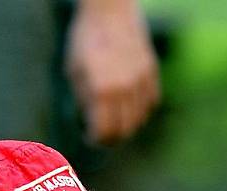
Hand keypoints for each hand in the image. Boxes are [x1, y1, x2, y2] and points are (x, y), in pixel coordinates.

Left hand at [65, 0, 160, 144]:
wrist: (109, 10)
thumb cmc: (85, 40)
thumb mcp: (75, 72)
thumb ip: (84, 100)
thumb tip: (91, 123)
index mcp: (100, 90)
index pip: (104, 132)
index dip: (96, 140)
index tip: (91, 138)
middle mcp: (123, 89)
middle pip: (123, 130)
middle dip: (111, 138)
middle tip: (103, 136)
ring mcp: (140, 80)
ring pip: (139, 118)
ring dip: (127, 125)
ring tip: (116, 122)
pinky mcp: (151, 71)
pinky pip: (151, 102)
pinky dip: (142, 110)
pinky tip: (130, 107)